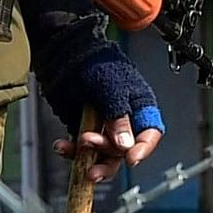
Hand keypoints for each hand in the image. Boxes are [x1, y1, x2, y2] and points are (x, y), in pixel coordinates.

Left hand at [44, 40, 161, 181]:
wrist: (63, 53)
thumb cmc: (93, 61)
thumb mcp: (110, 87)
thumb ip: (118, 116)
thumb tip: (126, 145)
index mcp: (139, 105)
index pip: (150, 132)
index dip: (143, 147)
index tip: (131, 158)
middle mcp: (123, 119)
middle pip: (123, 150)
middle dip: (108, 156)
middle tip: (90, 151)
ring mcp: (102, 126)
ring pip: (102, 154)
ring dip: (90, 159)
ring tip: (75, 149)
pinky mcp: (83, 129)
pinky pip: (81, 149)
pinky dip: (71, 150)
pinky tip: (62, 146)